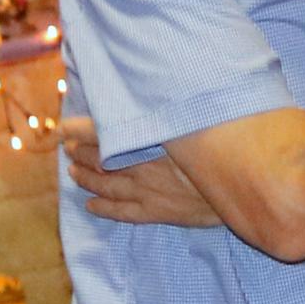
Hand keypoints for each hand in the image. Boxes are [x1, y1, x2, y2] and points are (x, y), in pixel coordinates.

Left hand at [61, 115, 224, 229]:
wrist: (240, 186)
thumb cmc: (220, 148)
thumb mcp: (192, 121)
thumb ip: (168, 109)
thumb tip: (151, 91)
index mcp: (146, 140)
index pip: (101, 132)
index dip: (78, 131)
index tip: (64, 128)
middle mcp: (140, 165)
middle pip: (98, 159)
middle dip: (79, 154)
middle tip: (68, 150)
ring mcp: (147, 192)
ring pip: (105, 185)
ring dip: (85, 178)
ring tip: (73, 174)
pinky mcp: (157, 212)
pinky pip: (123, 213)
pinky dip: (103, 209)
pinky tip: (91, 206)